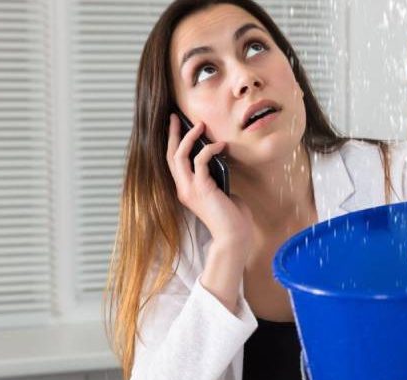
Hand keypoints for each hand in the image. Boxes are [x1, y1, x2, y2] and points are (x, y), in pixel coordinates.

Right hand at [166, 115, 252, 249]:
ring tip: (200, 125)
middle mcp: (183, 188)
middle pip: (171, 155)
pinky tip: (221, 145)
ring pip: (180, 156)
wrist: (234, 235)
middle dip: (173, 134)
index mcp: (185, 189)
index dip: (173, 143)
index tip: (176, 126)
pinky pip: (201, 161)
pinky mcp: (202, 188)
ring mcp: (190, 189)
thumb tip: (218, 158)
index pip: (173, 162)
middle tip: (176, 117)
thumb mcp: (219, 191)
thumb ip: (214, 177)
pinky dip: (210, 149)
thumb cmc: (231, 216)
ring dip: (189, 137)